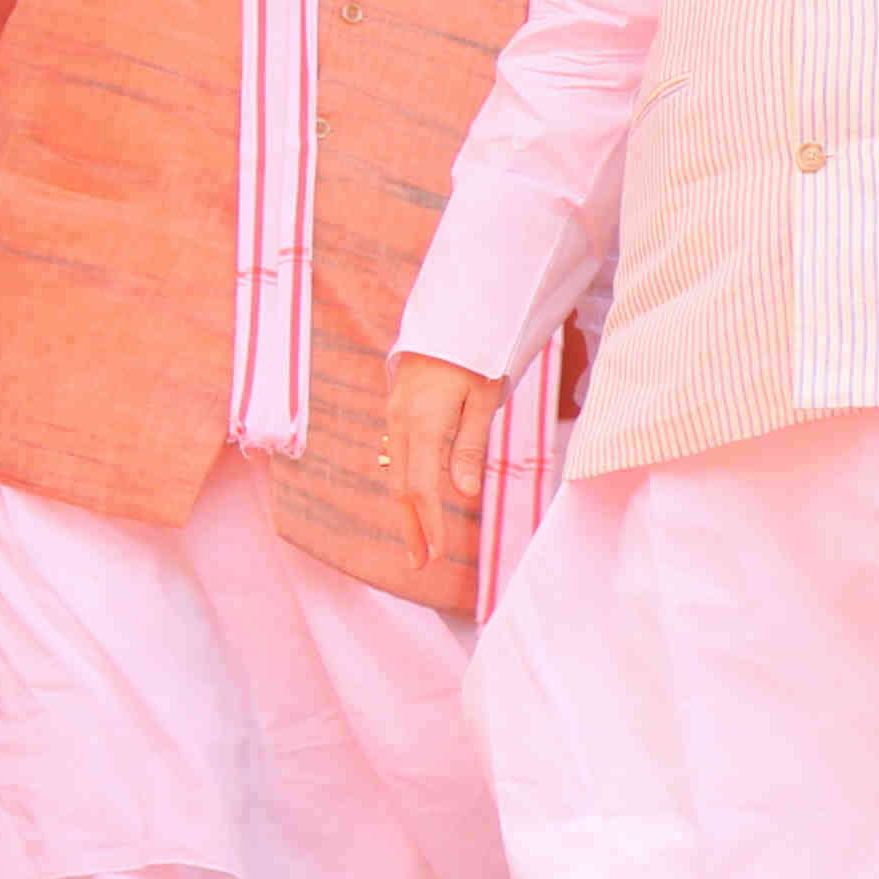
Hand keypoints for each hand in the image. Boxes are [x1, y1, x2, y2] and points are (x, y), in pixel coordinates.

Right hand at [383, 350, 508, 575]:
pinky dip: (406, 484)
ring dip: (407, 510)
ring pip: (396, 472)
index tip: (439, 554)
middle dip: (412, 527)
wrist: (451, 313)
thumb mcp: (483, 397)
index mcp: (422, 421)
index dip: (430, 523)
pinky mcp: (398, 408)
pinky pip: (397, 455)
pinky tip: (415, 502)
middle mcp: (400, 421)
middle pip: (402, 486)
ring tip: (417, 543)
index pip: (423, 486)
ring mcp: (395, 414)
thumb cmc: (475, 353)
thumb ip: (469, 445)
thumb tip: (462, 493)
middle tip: (421, 565)